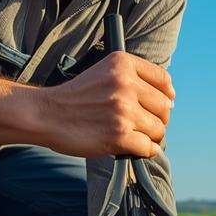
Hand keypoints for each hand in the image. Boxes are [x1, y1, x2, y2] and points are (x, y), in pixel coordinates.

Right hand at [37, 52, 175, 158]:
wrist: (45, 114)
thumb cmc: (75, 97)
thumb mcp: (103, 72)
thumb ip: (132, 78)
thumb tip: (170, 100)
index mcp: (123, 64)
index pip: (163, 80)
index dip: (166, 95)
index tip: (161, 105)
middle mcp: (125, 84)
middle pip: (164, 107)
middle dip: (157, 119)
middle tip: (143, 125)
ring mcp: (123, 111)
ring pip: (158, 129)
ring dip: (150, 137)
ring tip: (133, 136)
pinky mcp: (118, 135)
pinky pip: (148, 148)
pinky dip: (144, 151)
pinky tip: (132, 148)